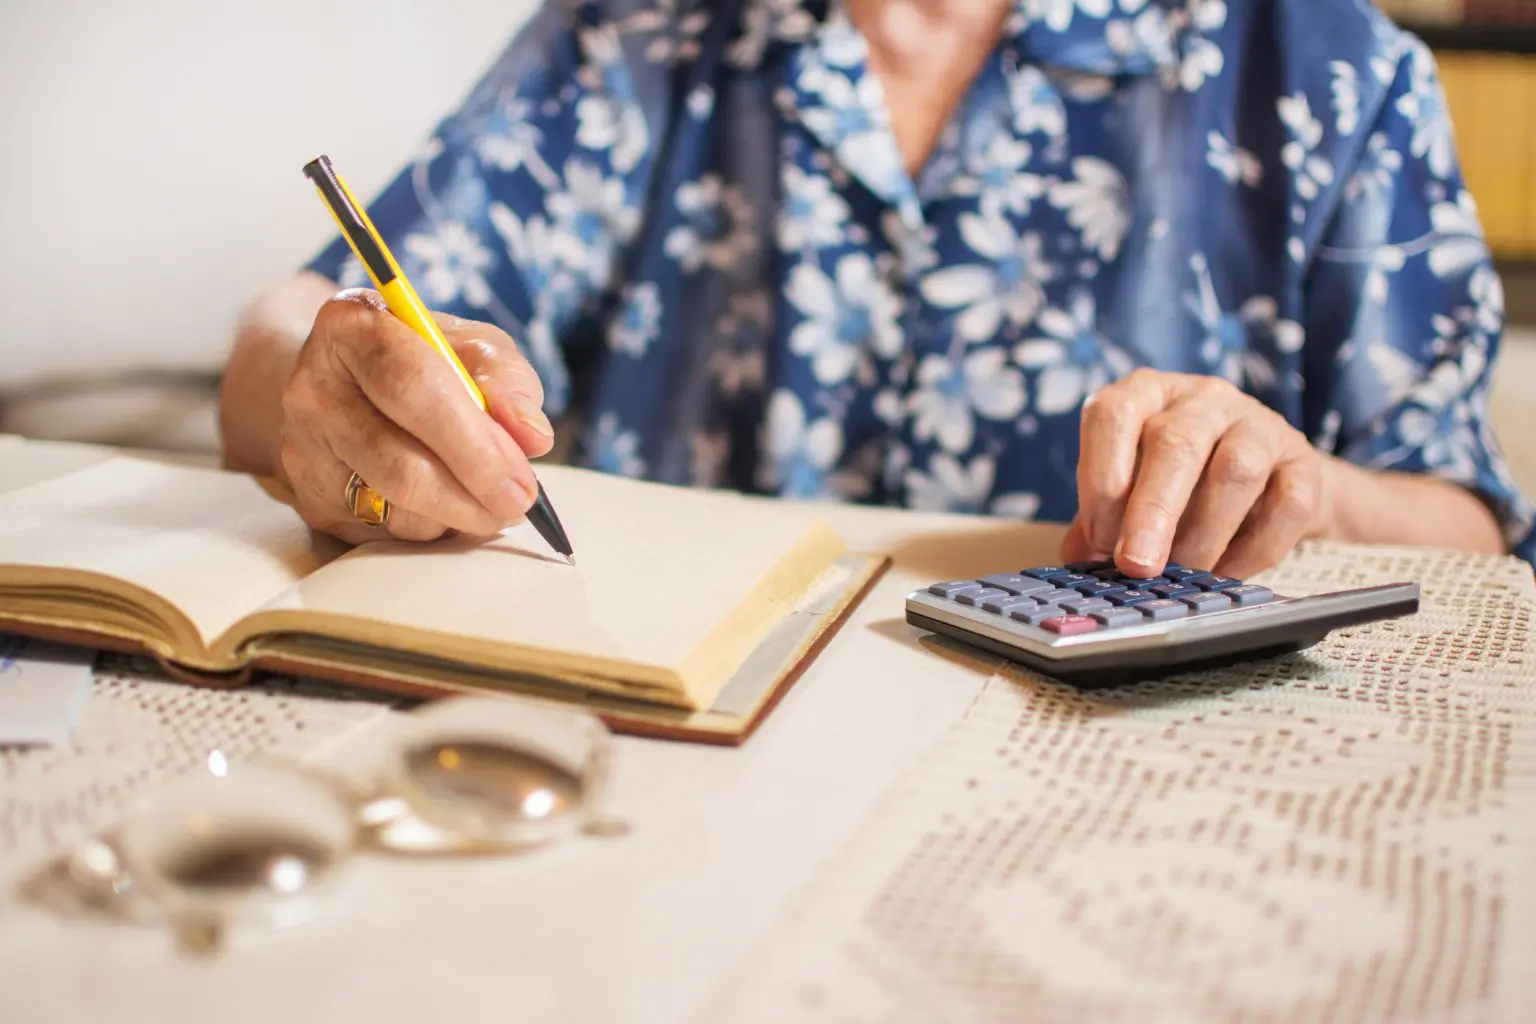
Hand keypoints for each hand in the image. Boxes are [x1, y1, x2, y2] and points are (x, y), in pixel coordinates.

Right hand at [274, 289, 553, 543]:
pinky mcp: (311, 502)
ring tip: (487, 497)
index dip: (474, 441)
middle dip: (472, 492)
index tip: (522, 478)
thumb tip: (532, 436)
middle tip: (519, 505)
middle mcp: (313, 388)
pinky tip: (450, 503)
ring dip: (458, 515)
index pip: (412, 386)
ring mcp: (304, 450)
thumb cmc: (423, 359)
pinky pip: (386, 534)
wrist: (349, 382)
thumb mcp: (471, 347)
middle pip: (399, 462)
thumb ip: (508, 382)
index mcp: (351, 326)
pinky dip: (434, 528)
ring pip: (396, 508)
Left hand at [1062, 369, 1328, 578]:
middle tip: (1138, 565)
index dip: (1101, 478)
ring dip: (1204, 533)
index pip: (1114, 415)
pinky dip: (1254, 550)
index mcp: (1145, 393)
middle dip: (1152, 512)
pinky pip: (1289, 504)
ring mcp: (1258, 423)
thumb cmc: (1173, 485)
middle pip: (1176, 443)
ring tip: (1184, 573)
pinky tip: (1226, 573)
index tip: (1100, 539)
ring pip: (1237, 469)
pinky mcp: (1304, 461)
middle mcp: (1202, 398)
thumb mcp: (1126, 490)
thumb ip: (1099, 520)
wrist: (1262, 480)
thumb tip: (1079, 560)